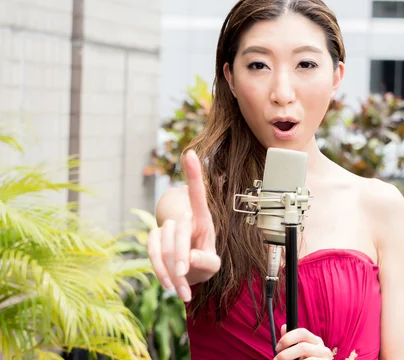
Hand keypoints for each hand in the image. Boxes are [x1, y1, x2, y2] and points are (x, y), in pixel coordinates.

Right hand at [147, 150, 220, 301]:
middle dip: (179, 253)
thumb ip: (207, 261)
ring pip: (163, 243)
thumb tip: (189, 257)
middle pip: (179, 228)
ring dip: (171, 269)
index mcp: (203, 219)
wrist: (189, 274)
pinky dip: (159, 270)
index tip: (190, 153)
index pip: (197, 194)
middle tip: (184, 274)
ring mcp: (167, 228)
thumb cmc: (205, 263)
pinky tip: (170, 285)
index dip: (194, 174)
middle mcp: (184, 219)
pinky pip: (151, 251)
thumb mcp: (213, 265)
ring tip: (182, 290)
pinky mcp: (153, 240)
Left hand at [275, 324, 332, 359]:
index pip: (302, 332)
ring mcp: (325, 357)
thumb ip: (291, 341)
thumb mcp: (298, 352)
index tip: (278, 348)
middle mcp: (322, 347)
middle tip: (277, 359)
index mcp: (315, 341)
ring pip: (305, 354)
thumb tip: (284, 327)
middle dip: (286, 354)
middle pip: (303, 346)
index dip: (287, 338)